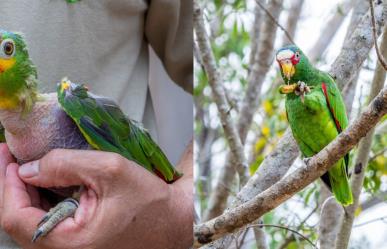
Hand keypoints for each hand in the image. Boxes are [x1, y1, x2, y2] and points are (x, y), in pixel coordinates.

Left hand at [0, 143, 192, 248]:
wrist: (175, 222)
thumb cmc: (151, 202)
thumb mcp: (110, 171)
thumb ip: (65, 165)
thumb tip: (28, 169)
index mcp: (70, 243)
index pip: (16, 217)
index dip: (7, 184)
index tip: (8, 157)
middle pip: (21, 220)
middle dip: (15, 186)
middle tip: (15, 157)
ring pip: (35, 222)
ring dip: (30, 192)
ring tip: (32, 166)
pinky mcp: (81, 243)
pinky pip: (52, 224)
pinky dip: (47, 200)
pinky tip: (52, 182)